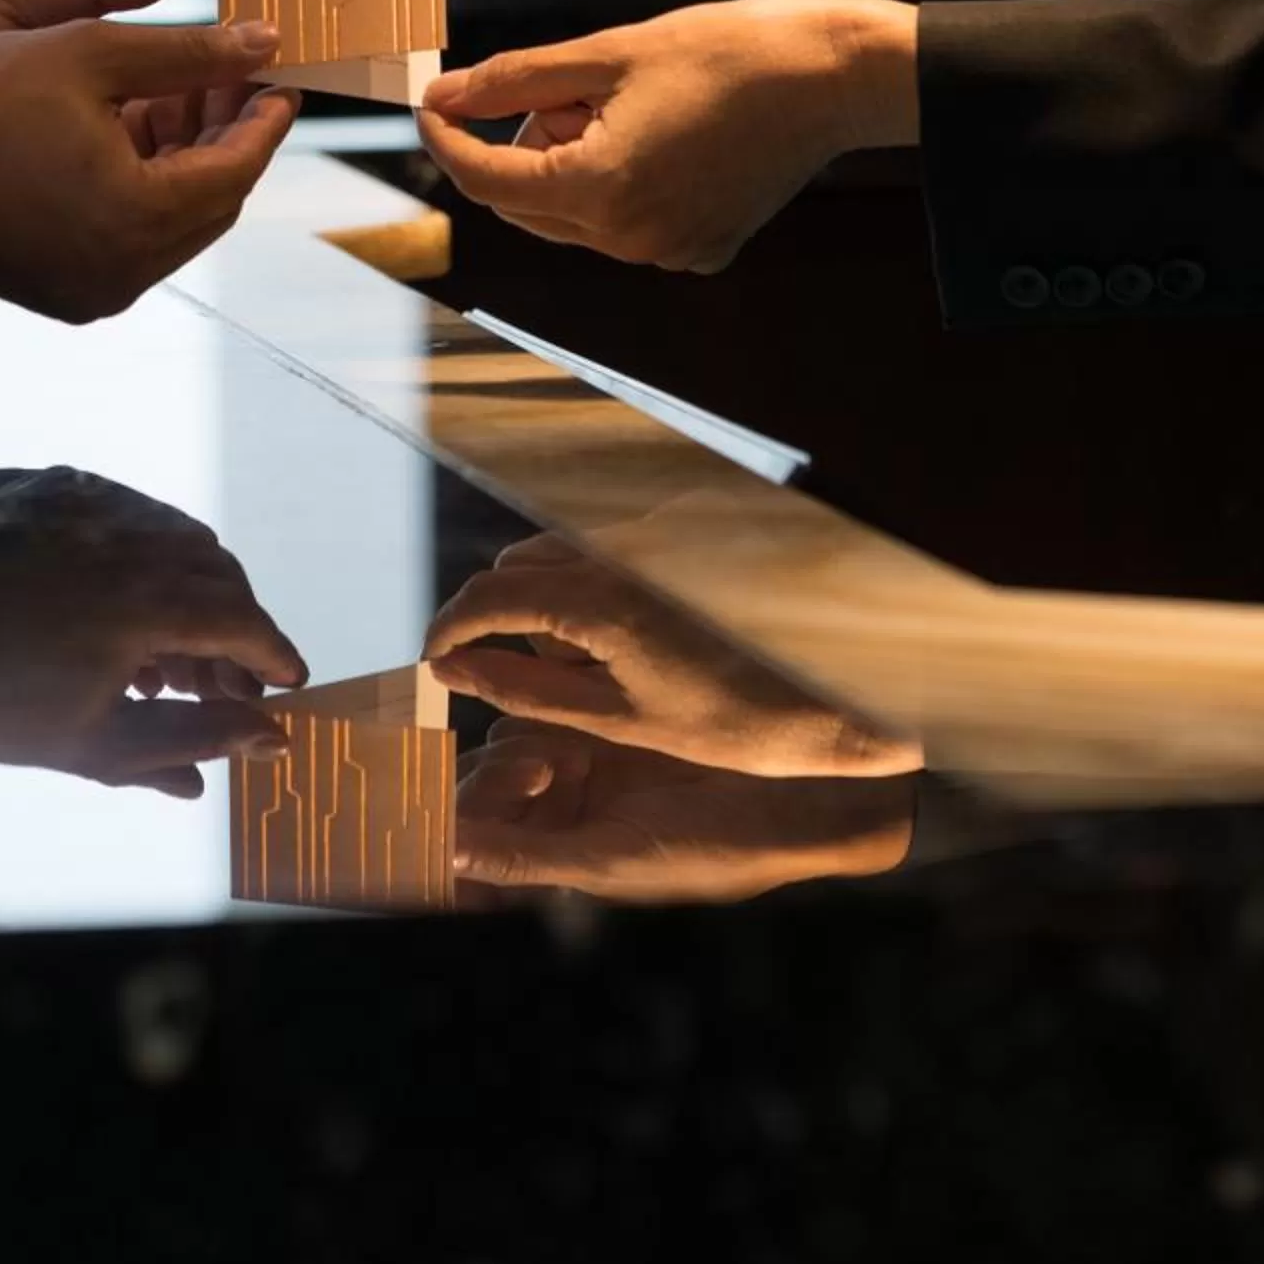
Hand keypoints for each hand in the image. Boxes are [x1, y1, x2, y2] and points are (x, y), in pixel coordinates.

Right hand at [0, 18, 299, 320]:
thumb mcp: (90, 53)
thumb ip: (189, 51)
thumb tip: (265, 43)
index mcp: (137, 219)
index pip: (236, 169)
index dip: (263, 117)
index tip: (278, 73)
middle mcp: (125, 272)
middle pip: (211, 201)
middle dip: (224, 133)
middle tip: (228, 72)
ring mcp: (94, 291)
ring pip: (174, 222)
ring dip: (184, 158)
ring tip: (176, 87)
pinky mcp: (65, 292)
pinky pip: (133, 239)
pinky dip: (145, 188)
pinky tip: (134, 127)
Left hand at [0, 467, 310, 796]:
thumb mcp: (94, 744)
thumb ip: (190, 739)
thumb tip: (267, 739)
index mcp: (151, 600)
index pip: (243, 621)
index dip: (271, 654)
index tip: (286, 682)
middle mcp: (134, 534)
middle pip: (217, 574)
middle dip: (232, 628)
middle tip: (216, 683)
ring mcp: (92, 500)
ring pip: (174, 538)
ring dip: (188, 591)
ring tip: (158, 654)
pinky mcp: (53, 482)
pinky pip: (126, 514)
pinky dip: (142, 556)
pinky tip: (113, 603)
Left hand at [416, 0, 918, 271]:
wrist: (834, 76)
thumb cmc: (729, 49)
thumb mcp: (607, 51)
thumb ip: (514, 79)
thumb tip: (443, 98)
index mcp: (598, 190)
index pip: (484, 177)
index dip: (448, 137)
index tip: (432, 104)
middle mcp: (628, 241)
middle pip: (523, 202)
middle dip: (520, 145)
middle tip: (561, 85)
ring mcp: (667, 254)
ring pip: (572, 214)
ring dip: (568, 162)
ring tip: (620, 102)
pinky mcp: (700, 250)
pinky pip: (625, 225)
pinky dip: (617, 182)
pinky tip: (659, 132)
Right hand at [428, 535, 920, 777]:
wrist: (828, 699)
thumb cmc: (730, 724)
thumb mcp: (614, 719)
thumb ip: (524, 688)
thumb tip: (454, 671)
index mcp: (602, 603)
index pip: (490, 596)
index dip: (449, 629)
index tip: (434, 661)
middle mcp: (623, 556)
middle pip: (516, 565)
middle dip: (495, 617)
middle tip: (505, 675)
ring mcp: (653, 541)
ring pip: (556, 555)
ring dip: (542, 604)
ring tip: (574, 667)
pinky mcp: (678, 539)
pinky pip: (601, 552)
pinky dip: (586, 591)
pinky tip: (619, 642)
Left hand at [455, 720, 918, 902]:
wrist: (780, 806)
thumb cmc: (702, 855)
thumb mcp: (609, 861)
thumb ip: (524, 858)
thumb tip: (444, 855)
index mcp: (548, 857)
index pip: (470, 835)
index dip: (466, 818)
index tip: (483, 806)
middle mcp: (553, 814)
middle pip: (480, 782)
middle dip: (491, 777)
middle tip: (540, 772)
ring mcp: (576, 766)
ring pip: (507, 739)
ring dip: (519, 744)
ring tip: (560, 759)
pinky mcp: (600, 726)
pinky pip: (544, 705)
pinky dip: (540, 704)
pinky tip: (566, 717)